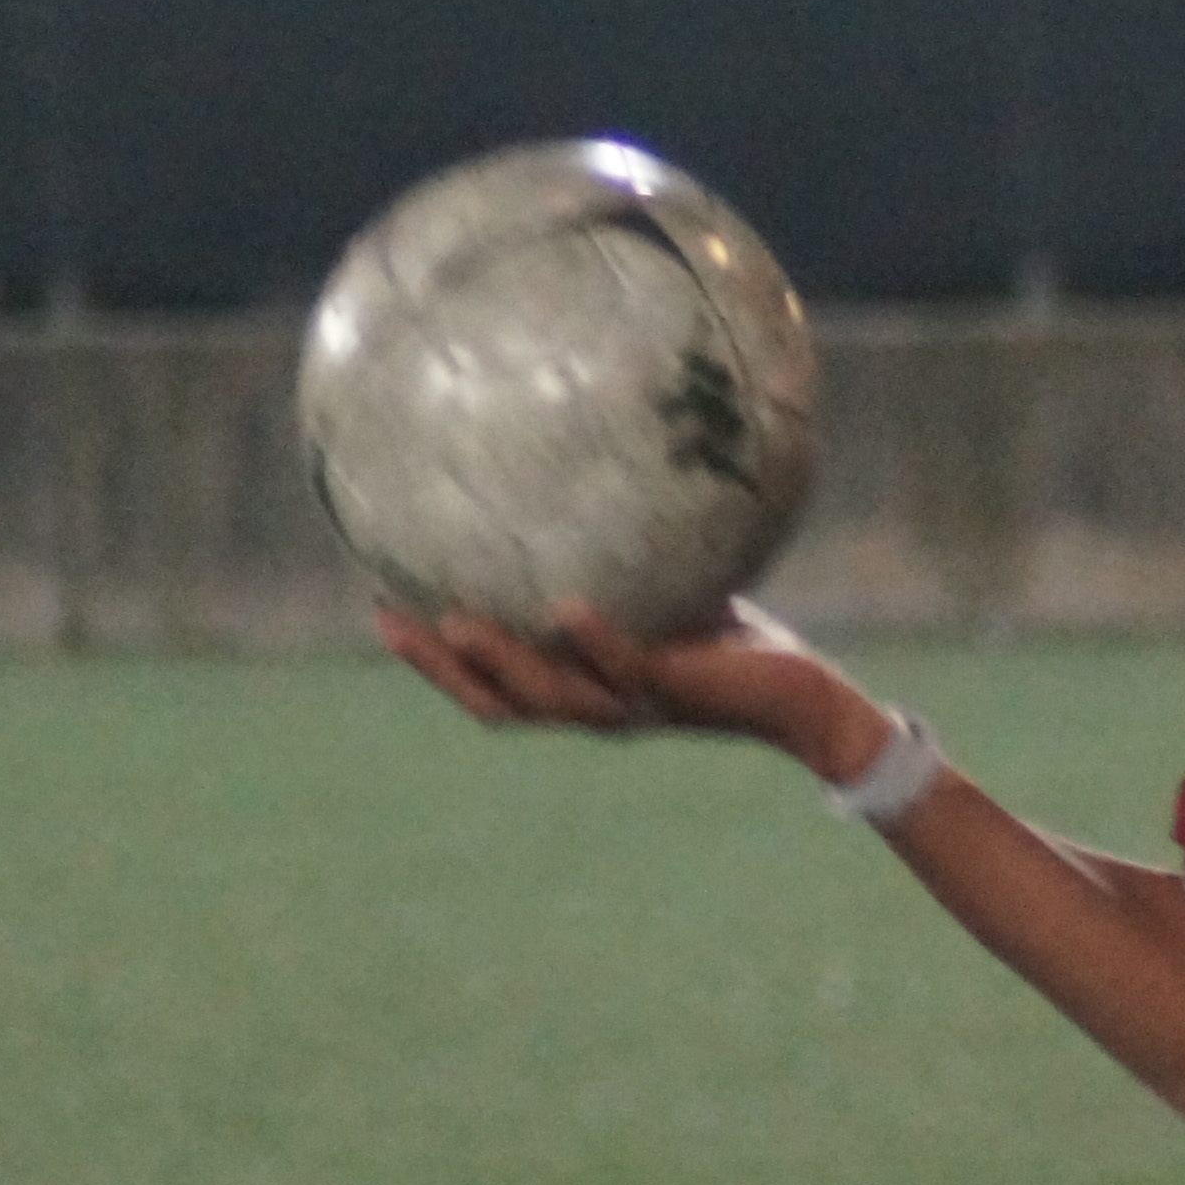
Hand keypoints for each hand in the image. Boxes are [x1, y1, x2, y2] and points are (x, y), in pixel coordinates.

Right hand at [377, 599, 889, 783]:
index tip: (381, 612)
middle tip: (386, 621)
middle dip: (440, 668)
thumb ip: (630, 555)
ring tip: (453, 622)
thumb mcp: (673, 591)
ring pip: (549, 696)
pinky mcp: (677, 690)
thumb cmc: (737, 642)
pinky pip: (627, 667)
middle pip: (497, 702)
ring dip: (499, 661)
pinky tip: (566, 607)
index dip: (435, 662)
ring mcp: (634, 704)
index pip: (491, 686)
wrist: (803, 696)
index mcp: (582, 690)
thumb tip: (599, 478)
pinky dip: (594, 640)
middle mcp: (597, 707)